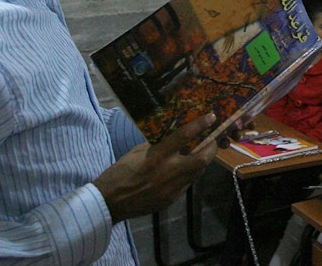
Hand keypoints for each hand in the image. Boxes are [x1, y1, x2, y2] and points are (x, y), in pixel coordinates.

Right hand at [93, 113, 217, 223]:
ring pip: (198, 172)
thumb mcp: (136, 152)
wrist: (110, 203)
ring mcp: (173, 188)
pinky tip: (183, 170)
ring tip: (199, 153)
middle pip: (202, 159)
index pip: (184, 137)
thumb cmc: (120, 173)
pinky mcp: (173, 199)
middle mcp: (168, 172)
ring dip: (202, 161)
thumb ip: (157, 145)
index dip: (200, 125)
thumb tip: (173, 137)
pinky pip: (188, 183)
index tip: (211, 117)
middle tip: (211, 140)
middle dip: (211, 148)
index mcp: (156, 157)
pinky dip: (190, 174)